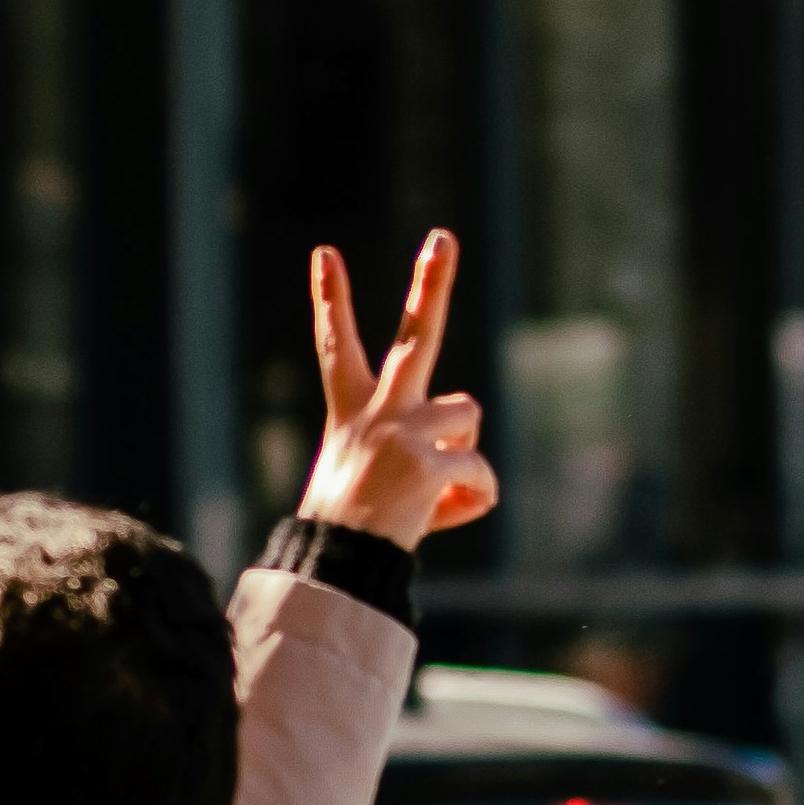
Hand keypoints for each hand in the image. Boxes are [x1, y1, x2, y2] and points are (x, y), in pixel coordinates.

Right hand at [299, 234, 495, 551]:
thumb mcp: (375, 479)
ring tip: (426, 493)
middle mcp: (377, 412)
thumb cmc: (353, 530)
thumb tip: (473, 472)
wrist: (338, 567)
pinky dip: (470, 501)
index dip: (331, 300)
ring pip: (468, 418)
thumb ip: (423, 456)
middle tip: (443, 236)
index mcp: (352, 412)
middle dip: (431, 283)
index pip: (337, 347)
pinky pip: (479, 475)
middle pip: (416, 336)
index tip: (324, 253)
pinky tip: (437, 518)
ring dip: (461, 457)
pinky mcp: (428, 462)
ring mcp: (403, 432)